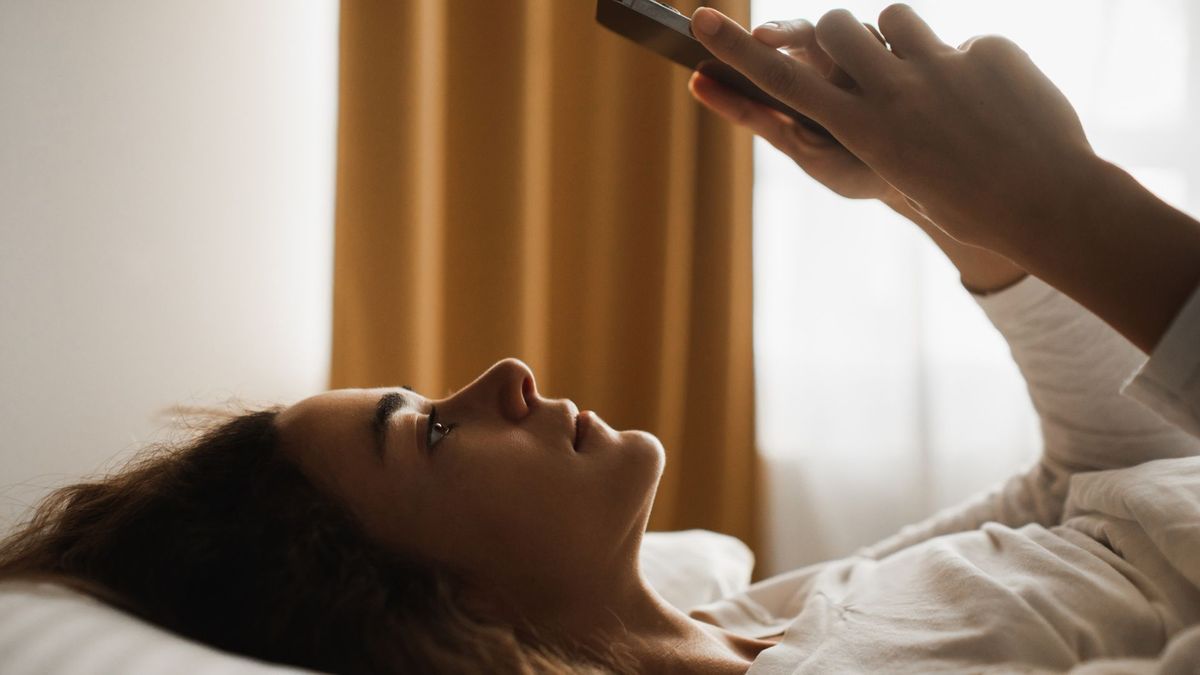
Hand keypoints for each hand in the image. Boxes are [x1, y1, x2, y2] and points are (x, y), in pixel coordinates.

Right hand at [691, 4, 1097, 256]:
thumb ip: (868, 120)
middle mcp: (895, 93)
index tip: (701, 21)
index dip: (737, 51)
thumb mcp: (895, 168)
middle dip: (833, 30)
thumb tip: (840, 79)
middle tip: (852, 52)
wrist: (1049, 203)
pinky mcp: (990, 50)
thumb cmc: (963, 200)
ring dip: (900, 39)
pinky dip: (971, 65)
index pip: (784, 82)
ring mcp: (944, 67)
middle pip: (833, 25)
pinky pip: (962, 41)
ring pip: (893, 16)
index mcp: (863, 132)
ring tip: (932, 82)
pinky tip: (998, 103)